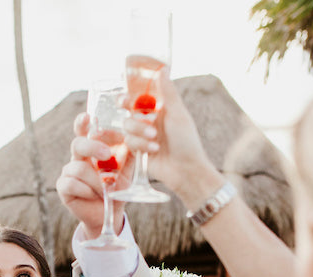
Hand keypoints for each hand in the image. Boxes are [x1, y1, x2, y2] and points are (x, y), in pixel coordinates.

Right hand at [56, 113, 130, 237]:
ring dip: (96, 181)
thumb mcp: (128, 170)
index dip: (82, 122)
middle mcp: (78, 158)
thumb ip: (131, 153)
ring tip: (106, 190)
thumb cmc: (117, 188)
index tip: (88, 117)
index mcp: (91, 149)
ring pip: (78, 168)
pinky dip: (86, 190)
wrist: (110, 212)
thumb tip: (137, 138)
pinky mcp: (63, 187)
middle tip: (107, 155)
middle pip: (77, 144)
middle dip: (92, 147)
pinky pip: (72, 184)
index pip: (83, 130)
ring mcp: (68, 172)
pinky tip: (93, 196)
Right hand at [121, 68, 220, 201]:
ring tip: (154, 137)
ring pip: (127, 125)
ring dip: (140, 130)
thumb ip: (168, 92)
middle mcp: (149, 120)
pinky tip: (153, 149)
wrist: (185, 170)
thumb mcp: (178, 114)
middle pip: (128, 110)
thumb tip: (163, 69)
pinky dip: (141, 144)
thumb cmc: (187, 141)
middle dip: (127, 108)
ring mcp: (142, 136)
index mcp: (160, 109)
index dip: (130, 93)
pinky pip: (129, 141)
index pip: (140, 96)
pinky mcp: (137, 151)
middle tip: (126, 106)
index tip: (126, 95)